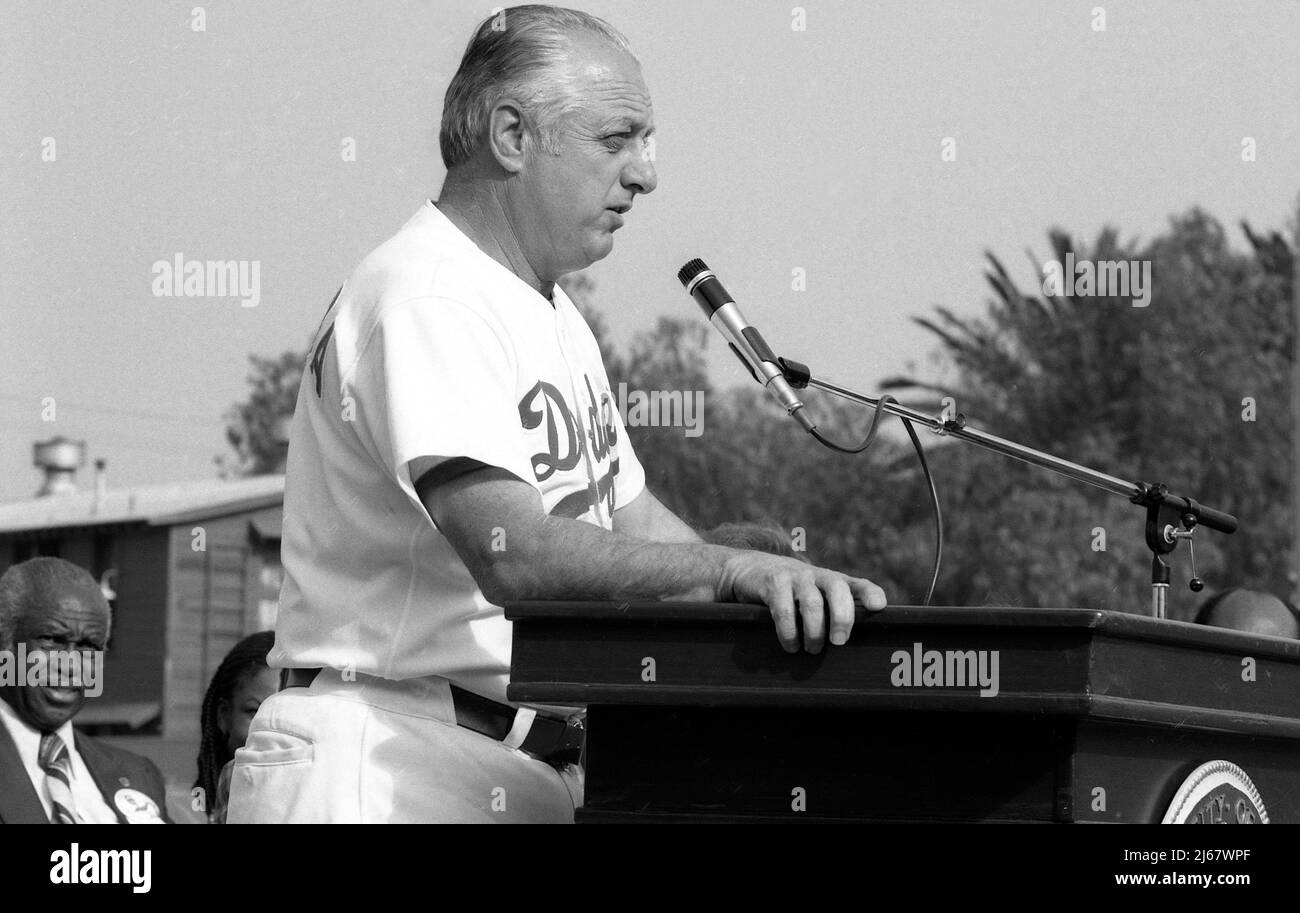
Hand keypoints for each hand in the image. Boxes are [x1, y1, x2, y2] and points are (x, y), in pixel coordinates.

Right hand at [718, 552, 886, 653]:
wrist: (749, 570)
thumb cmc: (789, 594)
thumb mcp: (813, 597)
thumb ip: (830, 614)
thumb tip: (849, 651)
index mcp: (833, 581)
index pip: (858, 584)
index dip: (870, 593)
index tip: (878, 607)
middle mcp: (817, 575)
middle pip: (838, 589)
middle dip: (842, 617)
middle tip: (839, 642)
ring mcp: (795, 577)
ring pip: (811, 602)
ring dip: (814, 631)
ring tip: (811, 650)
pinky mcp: (772, 583)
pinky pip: (783, 608)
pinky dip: (789, 631)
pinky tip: (790, 645)